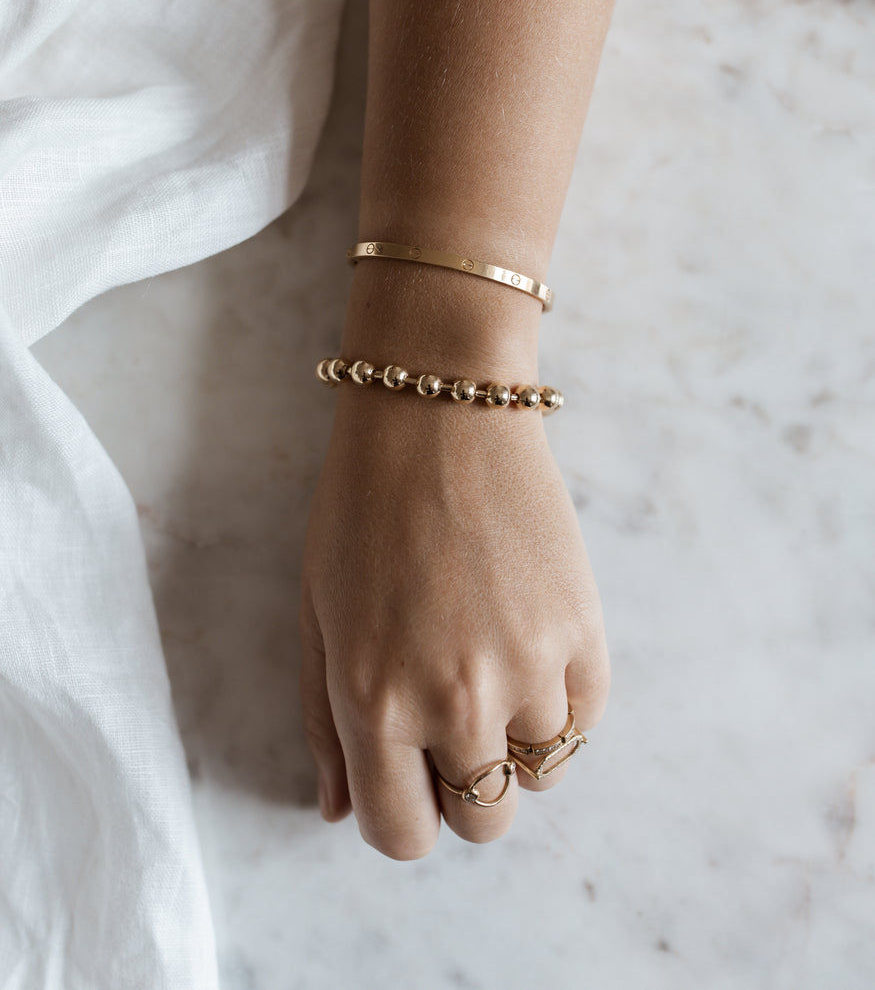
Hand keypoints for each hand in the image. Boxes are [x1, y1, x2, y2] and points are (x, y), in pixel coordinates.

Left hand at [298, 376, 608, 858]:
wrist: (439, 413)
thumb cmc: (362, 510)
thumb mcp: (318, 617)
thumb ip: (327, 726)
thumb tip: (339, 811)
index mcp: (374, 702)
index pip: (402, 834)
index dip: (404, 815)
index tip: (408, 777)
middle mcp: (456, 701)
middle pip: (484, 822)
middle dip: (462, 790)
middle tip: (450, 724)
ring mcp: (529, 666)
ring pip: (541, 775)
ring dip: (514, 741)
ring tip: (491, 667)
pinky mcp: (584, 630)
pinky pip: (583, 719)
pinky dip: (559, 706)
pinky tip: (530, 650)